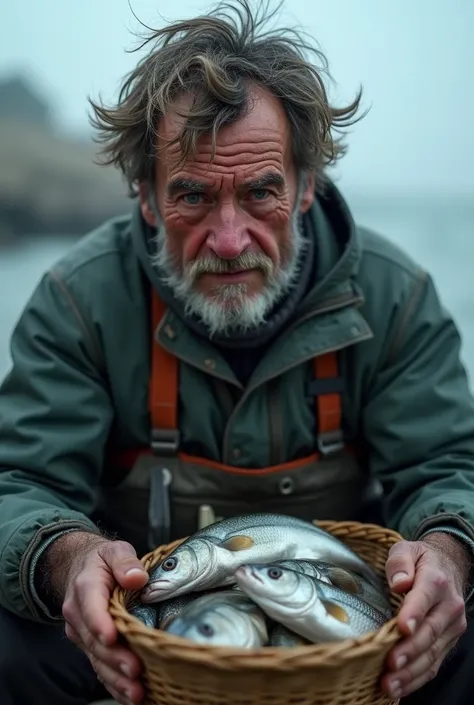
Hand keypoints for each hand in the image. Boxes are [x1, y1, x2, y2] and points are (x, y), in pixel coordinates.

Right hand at [45, 531, 148, 704]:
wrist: (80, 569)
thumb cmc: (103, 561)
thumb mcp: (115, 550)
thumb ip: (125, 561)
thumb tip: (137, 578)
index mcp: (85, 587)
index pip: (90, 608)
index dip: (100, 624)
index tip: (112, 637)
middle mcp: (78, 614)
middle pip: (94, 640)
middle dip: (115, 658)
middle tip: (135, 669)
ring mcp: (81, 633)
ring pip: (96, 659)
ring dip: (115, 678)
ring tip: (136, 692)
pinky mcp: (88, 645)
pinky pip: (99, 666)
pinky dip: (114, 683)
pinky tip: (130, 696)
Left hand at [381, 533, 468, 698]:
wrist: (448, 567)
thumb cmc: (420, 560)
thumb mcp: (406, 549)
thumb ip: (399, 562)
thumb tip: (399, 583)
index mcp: (436, 580)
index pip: (425, 597)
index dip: (413, 613)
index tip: (401, 628)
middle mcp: (449, 606)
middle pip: (429, 631)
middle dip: (409, 651)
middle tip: (389, 663)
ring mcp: (451, 627)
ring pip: (432, 653)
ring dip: (411, 672)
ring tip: (389, 684)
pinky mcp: (448, 642)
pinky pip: (434, 663)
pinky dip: (417, 679)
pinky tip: (398, 689)